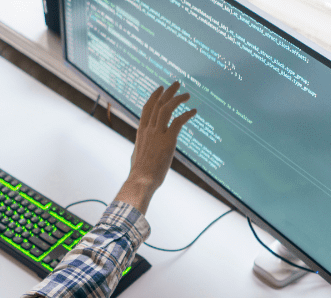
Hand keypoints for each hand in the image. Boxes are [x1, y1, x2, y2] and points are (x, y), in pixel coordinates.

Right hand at [115, 82, 196, 213]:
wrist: (141, 180)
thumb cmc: (139, 174)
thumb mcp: (137, 156)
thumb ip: (141, 150)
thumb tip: (139, 154)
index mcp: (141, 132)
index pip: (147, 108)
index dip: (154, 96)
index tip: (161, 88)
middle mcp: (148, 129)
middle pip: (158, 103)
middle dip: (168, 92)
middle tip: (177, 84)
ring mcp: (158, 134)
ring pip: (167, 108)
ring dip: (178, 99)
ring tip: (187, 94)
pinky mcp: (168, 140)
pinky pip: (178, 121)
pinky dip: (187, 114)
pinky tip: (193, 111)